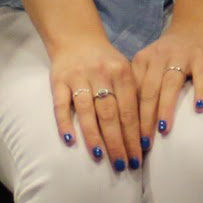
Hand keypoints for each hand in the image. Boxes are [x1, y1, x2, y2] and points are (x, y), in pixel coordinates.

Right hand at [48, 34, 143, 171]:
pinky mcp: (58, 80)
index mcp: (122, 72)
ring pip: (87, 111)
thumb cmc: (106, 62)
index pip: (130, 110)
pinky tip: (70, 140)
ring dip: (94, 136)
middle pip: (110, 114)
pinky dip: (65, 122)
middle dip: (117, 142)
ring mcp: (78, 77)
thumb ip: (133, 96)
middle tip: (123, 164)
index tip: (138, 157)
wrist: (76, 38)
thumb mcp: (125, 71)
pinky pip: (61, 105)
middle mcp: (101, 74)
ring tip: (100, 157)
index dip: (134, 136)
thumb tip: (144, 135)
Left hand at [131, 15, 202, 143]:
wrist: (199, 23)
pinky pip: (201, 76)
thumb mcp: (152, 65)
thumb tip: (129, 124)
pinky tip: (199, 108)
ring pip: (170, 84)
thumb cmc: (173, 53)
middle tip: (142, 145)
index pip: (131, 94)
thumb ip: (142, 86)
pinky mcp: (202, 57)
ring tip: (162, 130)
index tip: (126, 141)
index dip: (128, 119)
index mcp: (142, 61)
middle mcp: (159, 57)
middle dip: (144, 120)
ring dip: (165, 109)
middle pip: (148, 92)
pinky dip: (200, 91)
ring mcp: (182, 56)